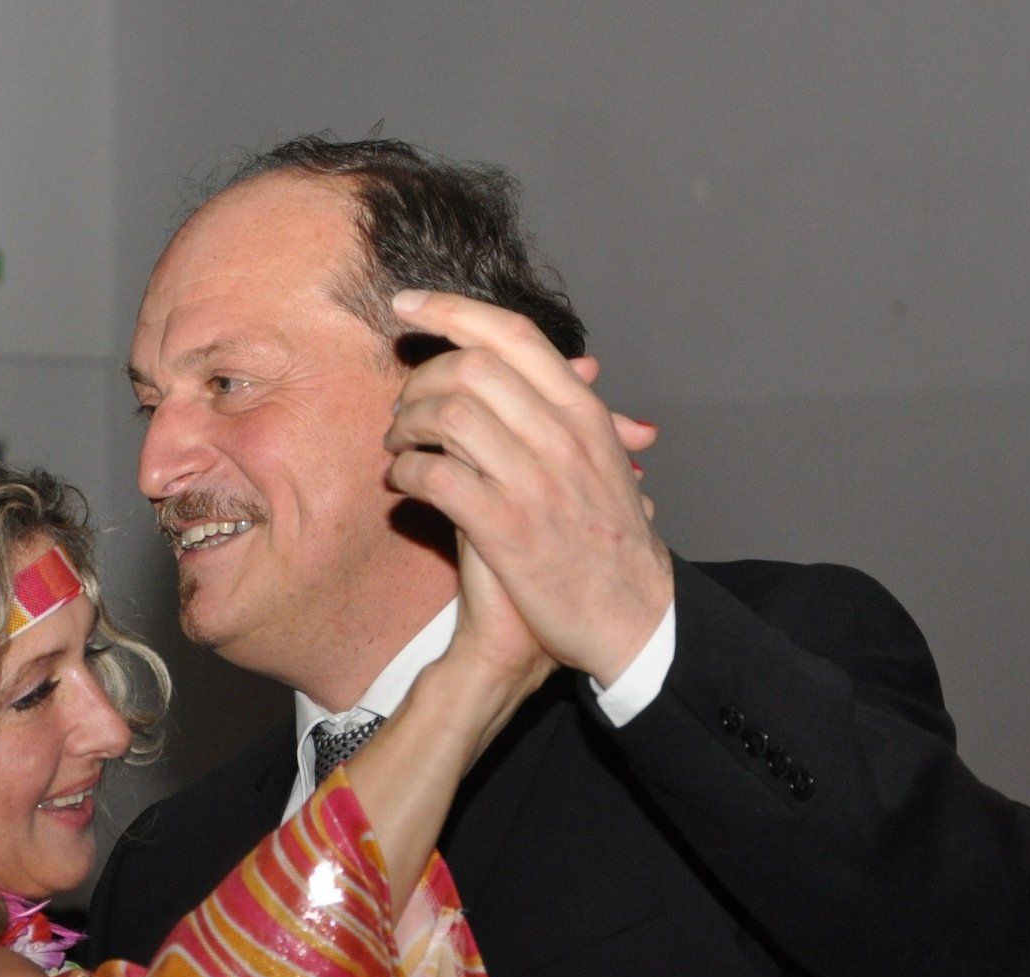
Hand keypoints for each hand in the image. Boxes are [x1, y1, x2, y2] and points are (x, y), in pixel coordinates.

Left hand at [384, 290, 672, 684]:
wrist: (631, 618)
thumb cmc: (610, 543)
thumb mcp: (607, 463)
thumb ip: (578, 412)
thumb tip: (578, 366)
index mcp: (583, 412)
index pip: (512, 334)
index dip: (451, 310)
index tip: (405, 304)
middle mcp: (561, 435)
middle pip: (469, 367)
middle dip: (418, 380)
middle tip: (403, 410)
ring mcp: (533, 480)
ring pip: (447, 416)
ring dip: (406, 427)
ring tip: (399, 448)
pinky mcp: (505, 527)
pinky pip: (435, 477)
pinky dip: (406, 474)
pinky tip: (403, 486)